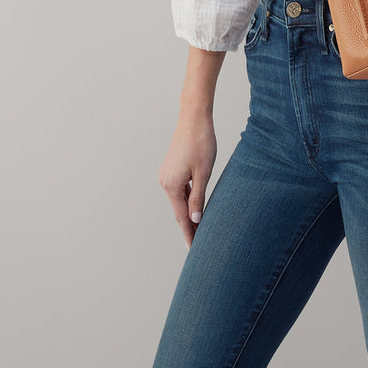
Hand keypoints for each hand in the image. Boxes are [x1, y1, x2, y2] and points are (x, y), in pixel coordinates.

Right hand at [157, 114, 216, 250]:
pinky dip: (187, 198)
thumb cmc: (201, 143)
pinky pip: (180, 188)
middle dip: (188, 226)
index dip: (189, 233)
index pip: (181, 217)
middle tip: (198, 245)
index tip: (194, 249)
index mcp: (171, 185)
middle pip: (178, 210)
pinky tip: (195, 205)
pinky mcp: (171, 167)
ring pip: (179, 199)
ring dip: (188, 212)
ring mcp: (166, 174)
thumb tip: (194, 219)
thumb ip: (198, 197)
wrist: (194, 118)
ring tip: (199, 227)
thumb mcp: (203, 172)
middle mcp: (165, 181)